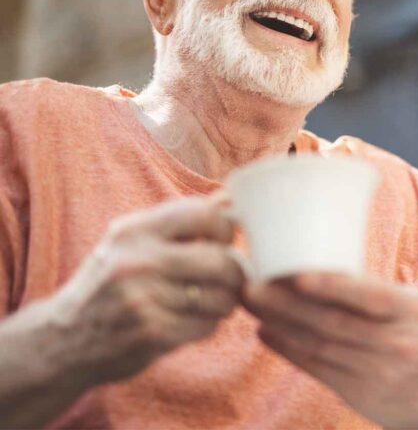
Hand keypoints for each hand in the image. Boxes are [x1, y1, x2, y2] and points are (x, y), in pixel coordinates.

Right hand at [49, 195, 244, 384]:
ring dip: (223, 302)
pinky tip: (189, 323)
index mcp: (134, 231)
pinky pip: (208, 325)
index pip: (206, 215)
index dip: (226, 229)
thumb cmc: (109, 284)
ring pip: (221, 297)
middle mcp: (137, 261)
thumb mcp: (131, 243)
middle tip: (226, 280)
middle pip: (222, 261)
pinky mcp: (152, 334)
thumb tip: (228, 198)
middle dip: (234, 273)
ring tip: (207, 302)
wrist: (62, 340)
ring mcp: (144, 299)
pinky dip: (207, 325)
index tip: (222, 243)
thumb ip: (180, 221)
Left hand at [245, 273, 417, 428]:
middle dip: (287, 303)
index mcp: (417, 313)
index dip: (331, 285)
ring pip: (320, 345)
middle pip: (334, 322)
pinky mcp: (361, 395)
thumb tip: (329, 268)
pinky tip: (268, 333)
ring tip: (252, 304)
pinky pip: (318, 369)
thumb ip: (383, 294)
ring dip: (280, 324)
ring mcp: (378, 373)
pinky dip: (289, 350)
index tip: (295, 273)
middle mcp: (399, 344)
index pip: (370, 296)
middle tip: (252, 285)